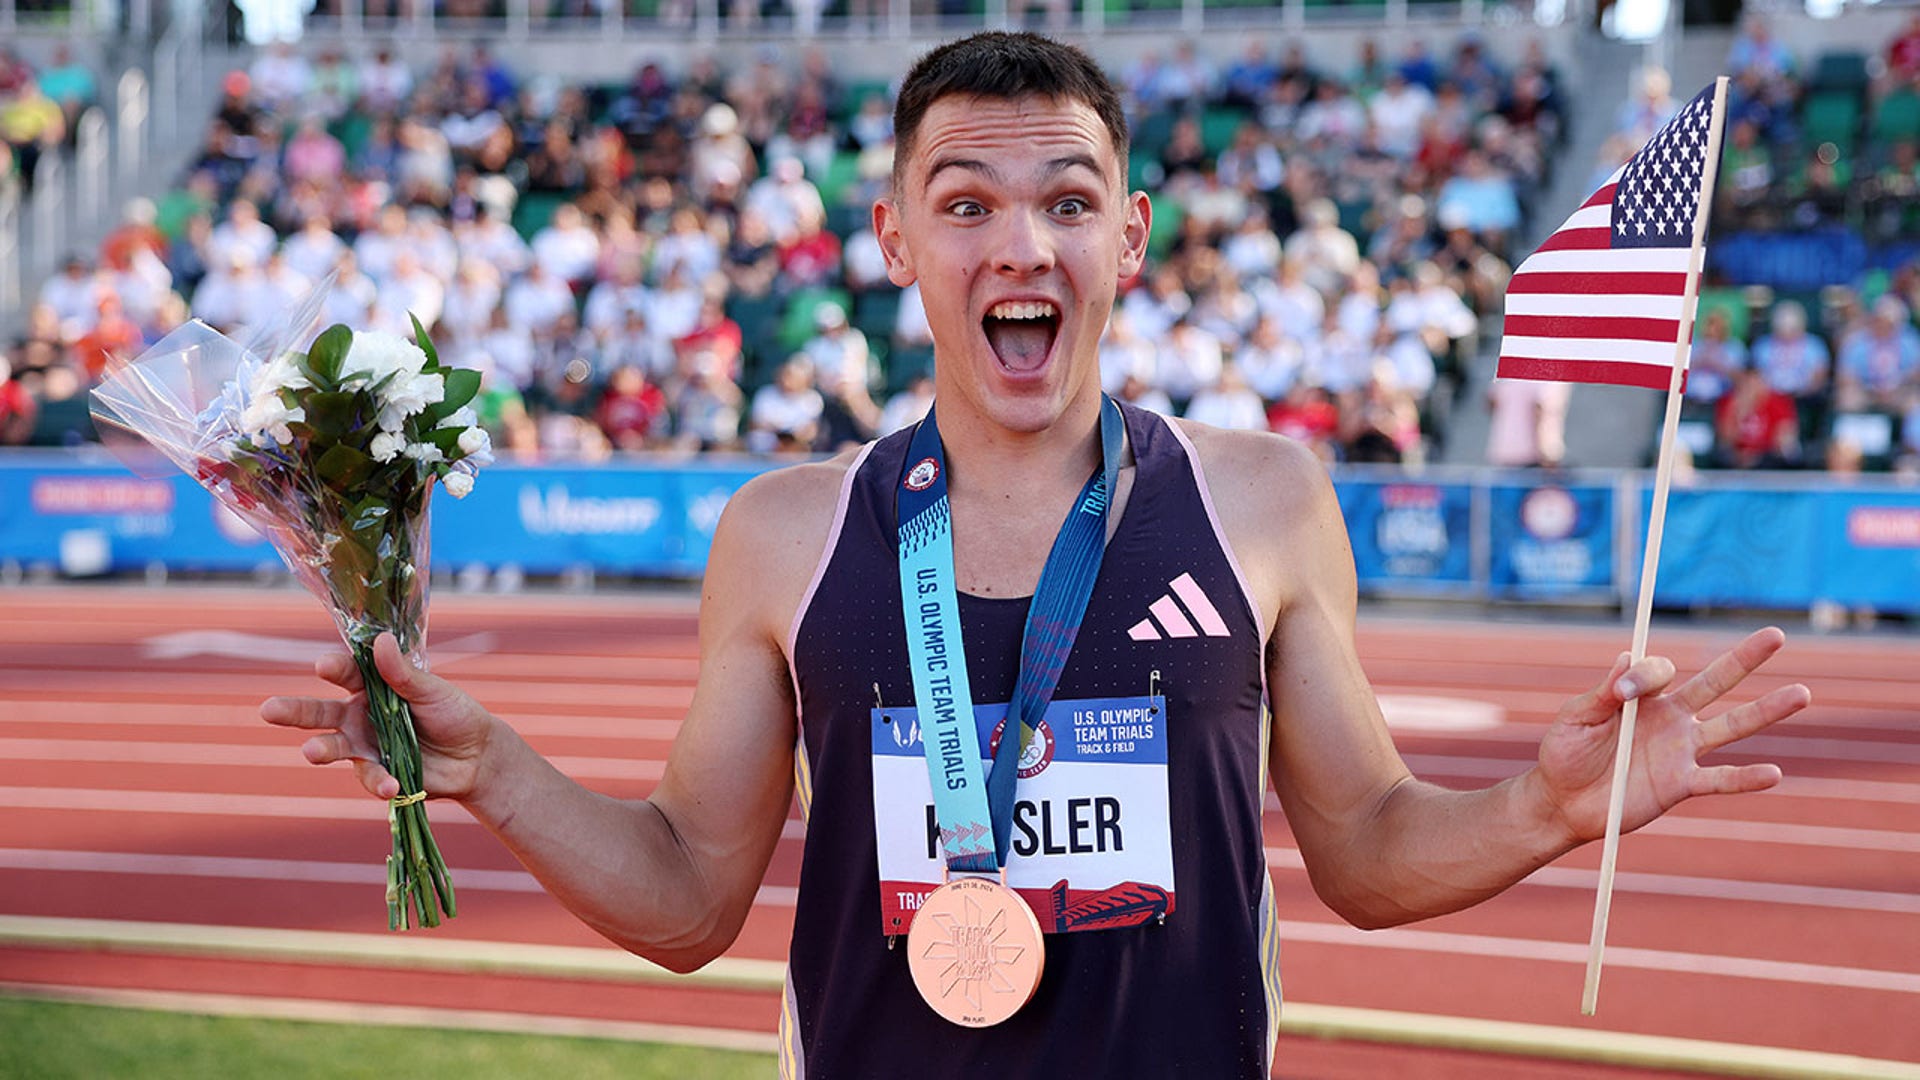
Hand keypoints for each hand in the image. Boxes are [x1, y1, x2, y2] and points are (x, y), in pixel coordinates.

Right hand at [260, 632, 496, 802]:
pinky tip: (392, 784)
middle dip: (293, 710)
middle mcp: (359, 716)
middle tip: (268, 709)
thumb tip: (381, 641)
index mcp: (371, 686)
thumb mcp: (433, 691)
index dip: (334, 668)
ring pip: (334, 746)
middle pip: (320, 712)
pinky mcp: (378, 773)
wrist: (475, 757)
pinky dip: (379, 781)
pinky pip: (371, 777)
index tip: (324, 665)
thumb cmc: (454, 714)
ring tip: (310, 751)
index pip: (346, 673)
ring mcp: (365, 746)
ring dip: (322, 749)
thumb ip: (404, 673)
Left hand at [1535, 627, 1812, 844]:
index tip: (1622, 693)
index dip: (1646, 675)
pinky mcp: (1681, 784)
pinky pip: (1719, 780)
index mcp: (1643, 696)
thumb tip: (1627, 658)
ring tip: (1802, 693)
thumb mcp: (1574, 718)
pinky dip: (1745, 779)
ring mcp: (1681, 750)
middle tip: (1776, 634)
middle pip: (1716, 682)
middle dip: (1744, 658)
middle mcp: (1671, 718)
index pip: (1662, 670)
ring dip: (1766, 711)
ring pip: (1732, 726)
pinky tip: (1774, 774)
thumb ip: (1601, 693)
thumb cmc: (1565, 753)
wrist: (1563, 801)